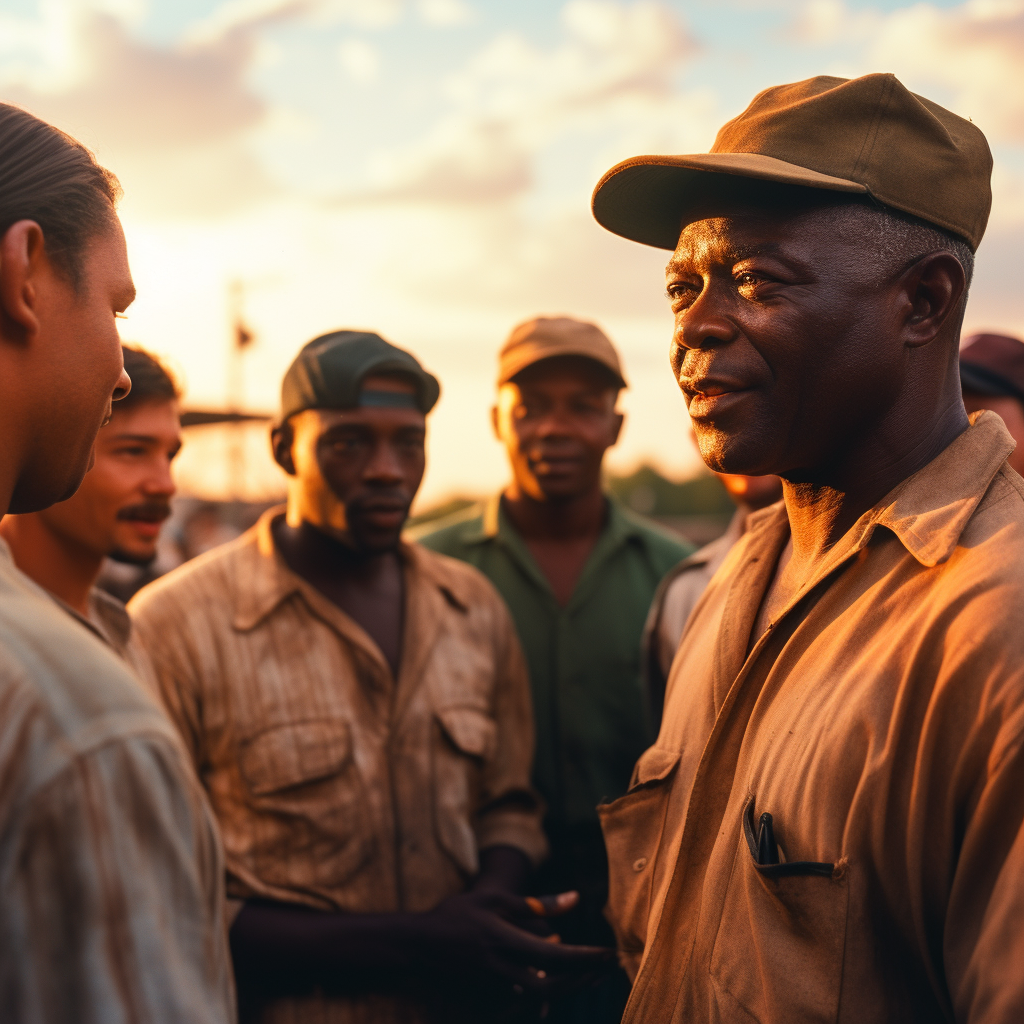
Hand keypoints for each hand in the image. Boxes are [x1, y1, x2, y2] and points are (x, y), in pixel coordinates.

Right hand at [406, 888, 613, 998]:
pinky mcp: (491, 995)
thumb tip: (575, 899)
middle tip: (607, 965)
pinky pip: (528, 998)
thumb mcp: (494, 901)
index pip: (557, 957)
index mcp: (507, 942)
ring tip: (591, 972)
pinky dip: (549, 991)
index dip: (587, 958)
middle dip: (586, 977)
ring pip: (544, 995)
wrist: (418, 946)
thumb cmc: (456, 915)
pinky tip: (560, 980)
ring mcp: (497, 986)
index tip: (609, 953)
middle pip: (556, 984)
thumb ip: (536, 904)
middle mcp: (505, 969)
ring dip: (570, 985)